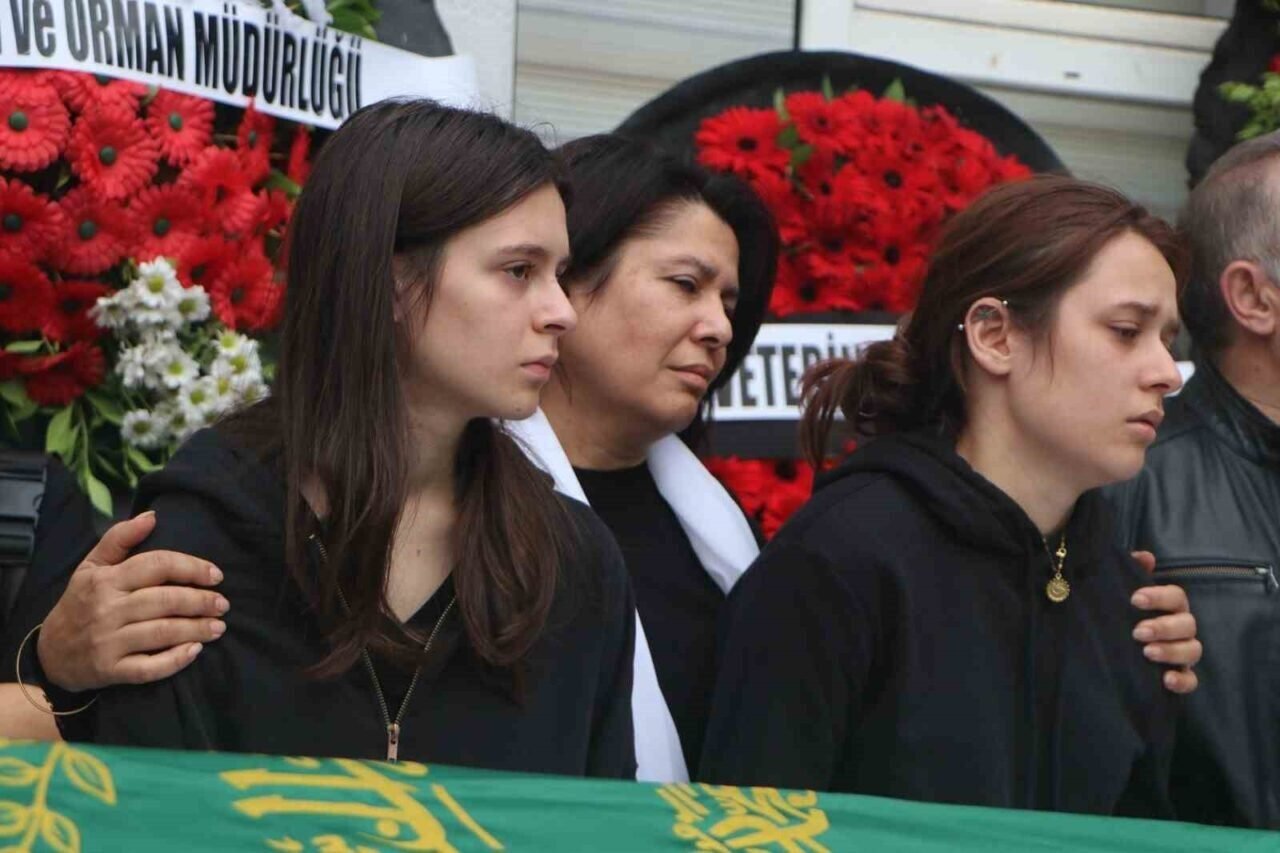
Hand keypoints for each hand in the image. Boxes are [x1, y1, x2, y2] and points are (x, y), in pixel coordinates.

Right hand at [36, 512, 228, 692]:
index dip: (191, 567)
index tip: (216, 575)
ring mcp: (108, 642)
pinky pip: (149, 668)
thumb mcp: (91, 566)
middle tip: (223, 604)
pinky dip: (175, 660)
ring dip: (196, 629)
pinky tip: (195, 651)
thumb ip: (120, 538)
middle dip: (201, 601)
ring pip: (162, 633)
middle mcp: (107, 610)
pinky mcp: (110, 671)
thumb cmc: (82, 603)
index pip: (157, 565)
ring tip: (219, 626)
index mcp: (105, 580)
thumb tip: (153, 515)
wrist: (51, 653)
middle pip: (165, 600)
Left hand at [1130, 550, 1199, 694]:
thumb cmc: (1119, 614)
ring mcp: (1183, 653)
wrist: (1104, 649)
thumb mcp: (1117, 594)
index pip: (1176, 596)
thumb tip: (1145, 556)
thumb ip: (1131, 573)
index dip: (1159, 597)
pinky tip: (1166, 679)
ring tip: (1147, 652)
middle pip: (1187, 624)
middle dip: (1164, 627)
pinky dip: (1182, 681)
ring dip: (1172, 651)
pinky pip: (1191, 681)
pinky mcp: (1180, 676)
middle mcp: (1181, 628)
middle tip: (1138, 632)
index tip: (1135, 599)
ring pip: (1193, 650)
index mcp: (1169, 606)